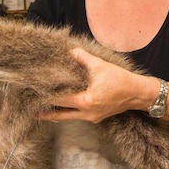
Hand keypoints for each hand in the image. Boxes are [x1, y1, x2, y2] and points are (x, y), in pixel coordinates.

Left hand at [39, 48, 154, 123]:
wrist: (139, 94)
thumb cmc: (121, 80)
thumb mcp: (100, 66)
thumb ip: (82, 58)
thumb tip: (70, 51)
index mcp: (86, 101)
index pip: (59, 99)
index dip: (45, 95)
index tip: (32, 92)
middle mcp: (86, 113)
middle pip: (60, 115)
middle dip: (45, 113)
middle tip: (29, 109)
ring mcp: (91, 117)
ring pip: (68, 117)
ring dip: (56, 113)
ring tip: (41, 109)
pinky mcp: (96, 117)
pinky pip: (77, 115)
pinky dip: (68, 111)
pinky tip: (62, 106)